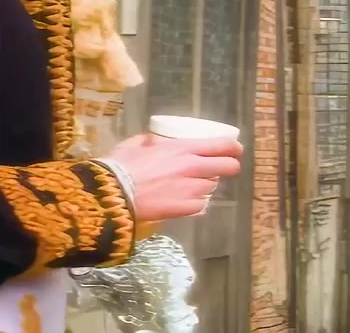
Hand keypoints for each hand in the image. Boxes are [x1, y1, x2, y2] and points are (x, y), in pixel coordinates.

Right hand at [105, 134, 242, 221]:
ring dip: (205, 185)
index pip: (222, 146)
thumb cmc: (121, 166)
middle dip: (228, 166)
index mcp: (182, 148)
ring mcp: (192, 190)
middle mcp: (193, 168)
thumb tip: (154, 140)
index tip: (234, 149)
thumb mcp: (134, 144)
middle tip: (219, 168)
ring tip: (191, 185)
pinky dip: (196, 202)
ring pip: (212, 187)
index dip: (233, 147)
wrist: (115, 195)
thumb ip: (149, 141)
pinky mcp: (187, 209)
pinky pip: (201, 205)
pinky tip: (183, 200)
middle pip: (228, 167)